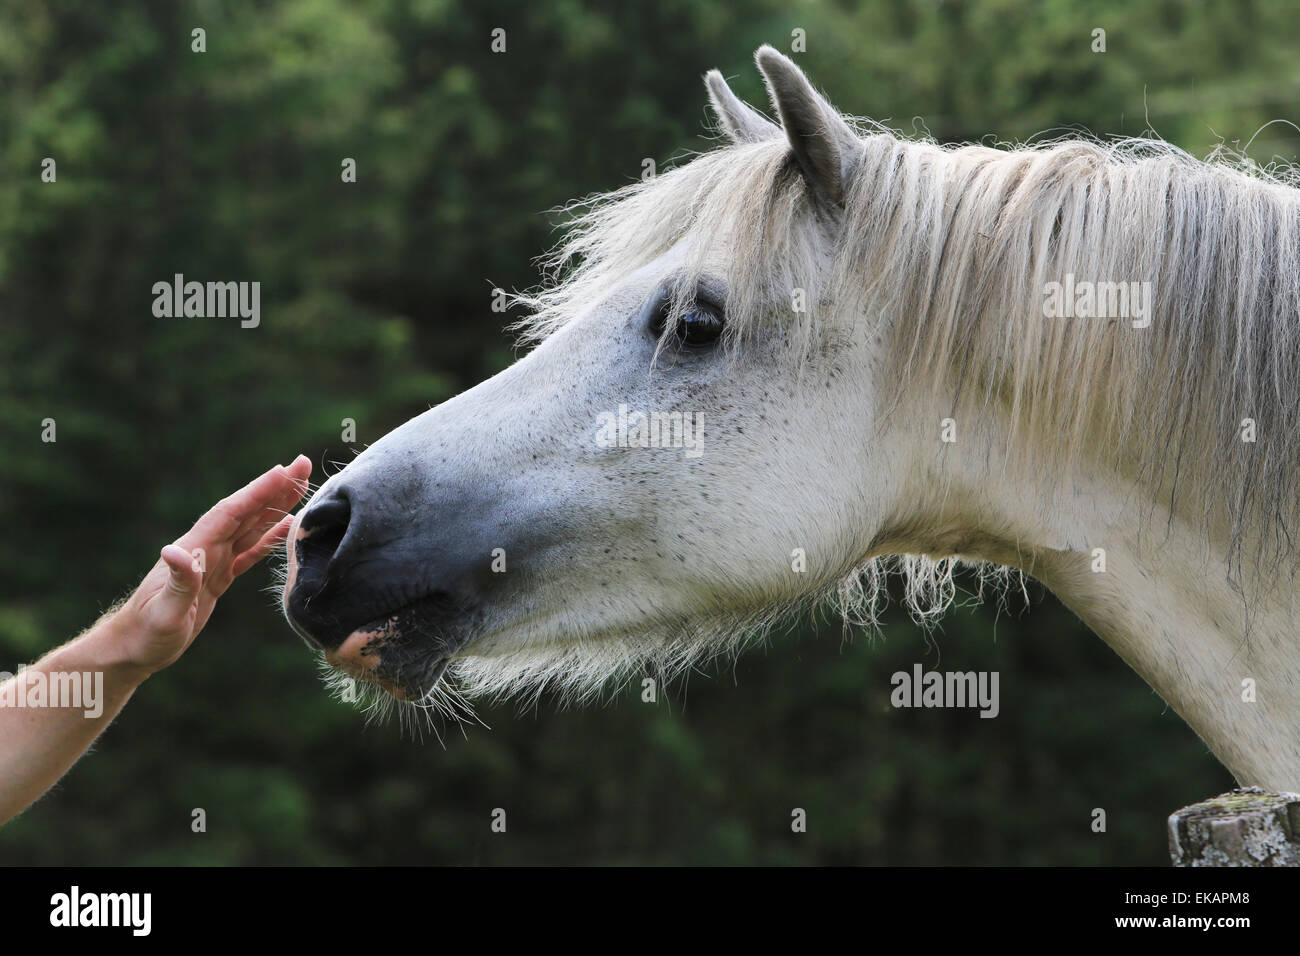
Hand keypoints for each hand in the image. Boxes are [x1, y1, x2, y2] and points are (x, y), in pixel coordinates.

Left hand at [105, 455, 312, 674]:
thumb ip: (177, 582)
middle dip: (274, 488)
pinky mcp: (218, 576)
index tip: (284, 471)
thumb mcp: (163, 611)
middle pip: (246, 511)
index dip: (258, 492)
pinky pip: (249, 551)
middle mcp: (205, 548)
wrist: (134, 648)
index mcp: (195, 550)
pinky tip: (287, 527)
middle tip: (303, 465)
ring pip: (250, 526)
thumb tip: (176, 550)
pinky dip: (270, 537)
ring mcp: (212, 561)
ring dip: (276, 506)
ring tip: (302, 486)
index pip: (231, 513)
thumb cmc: (145, 633)